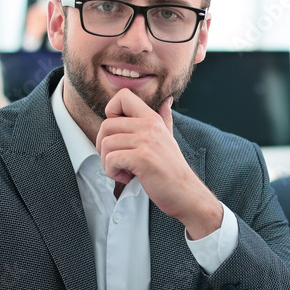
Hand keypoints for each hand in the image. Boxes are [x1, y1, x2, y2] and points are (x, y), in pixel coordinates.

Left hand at [95, 89, 221, 238]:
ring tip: (123, 170)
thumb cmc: (173, 170)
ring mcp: (146, 141)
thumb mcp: (169, 138)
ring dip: (108, 163)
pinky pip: (111, 159)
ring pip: (106, 144)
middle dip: (103, 146)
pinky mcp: (142, 158)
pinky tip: (127, 178)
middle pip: (106, 124)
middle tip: (115, 159)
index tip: (117, 133)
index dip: (111, 112)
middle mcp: (149, 126)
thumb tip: (166, 101)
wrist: (186, 193)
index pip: (122, 96)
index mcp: (153, 118)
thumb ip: (164, 118)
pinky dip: (113, 172)